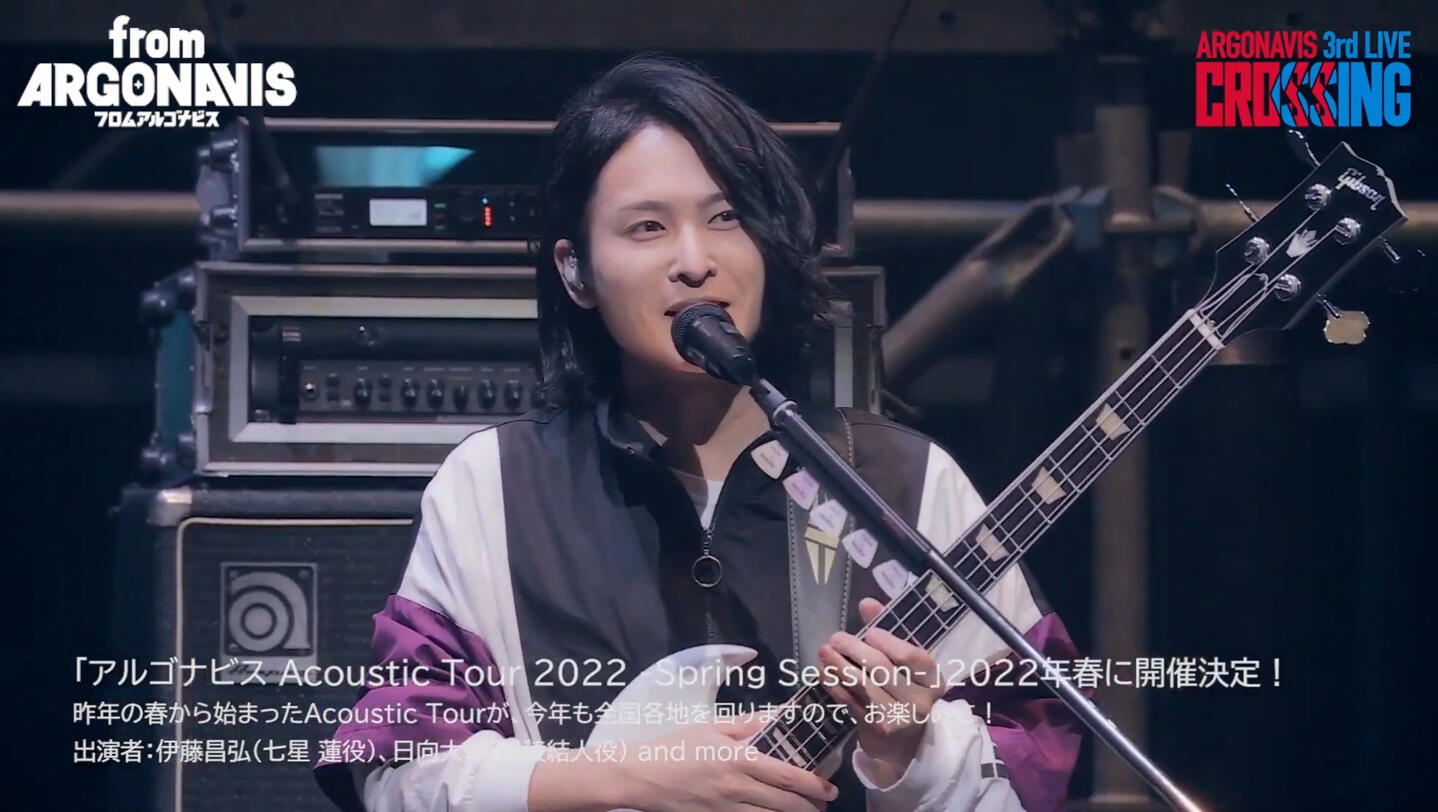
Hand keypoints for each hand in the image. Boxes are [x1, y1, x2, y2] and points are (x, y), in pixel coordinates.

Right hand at [615, 714, 838, 810]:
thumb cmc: (676, 747)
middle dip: (811, 806)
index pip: (786, 776)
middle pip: (785, 804)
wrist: (641, 776)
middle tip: (823, 804)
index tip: (828, 787)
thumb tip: (778, 717)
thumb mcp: (713, 727)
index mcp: (738, 759)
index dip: (813, 785)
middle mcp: (735, 787)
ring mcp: (725, 809)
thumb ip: (749, 724)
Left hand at [818, 597, 943, 781]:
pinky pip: (850, 702)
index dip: (888, 642)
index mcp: (932, 678)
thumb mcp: (904, 662)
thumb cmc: (904, 690)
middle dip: (855, 650)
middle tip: (836, 637)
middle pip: (883, 669)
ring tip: (824, 651)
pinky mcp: (876, 729)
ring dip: (839, 666)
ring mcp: (898, 718)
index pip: (911, 657)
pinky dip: (834, 685)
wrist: (904, 742)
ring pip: (863, 685)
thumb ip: (887, 629)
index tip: (869, 633)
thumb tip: (867, 604)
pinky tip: (823, 672)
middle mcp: (920, 700)